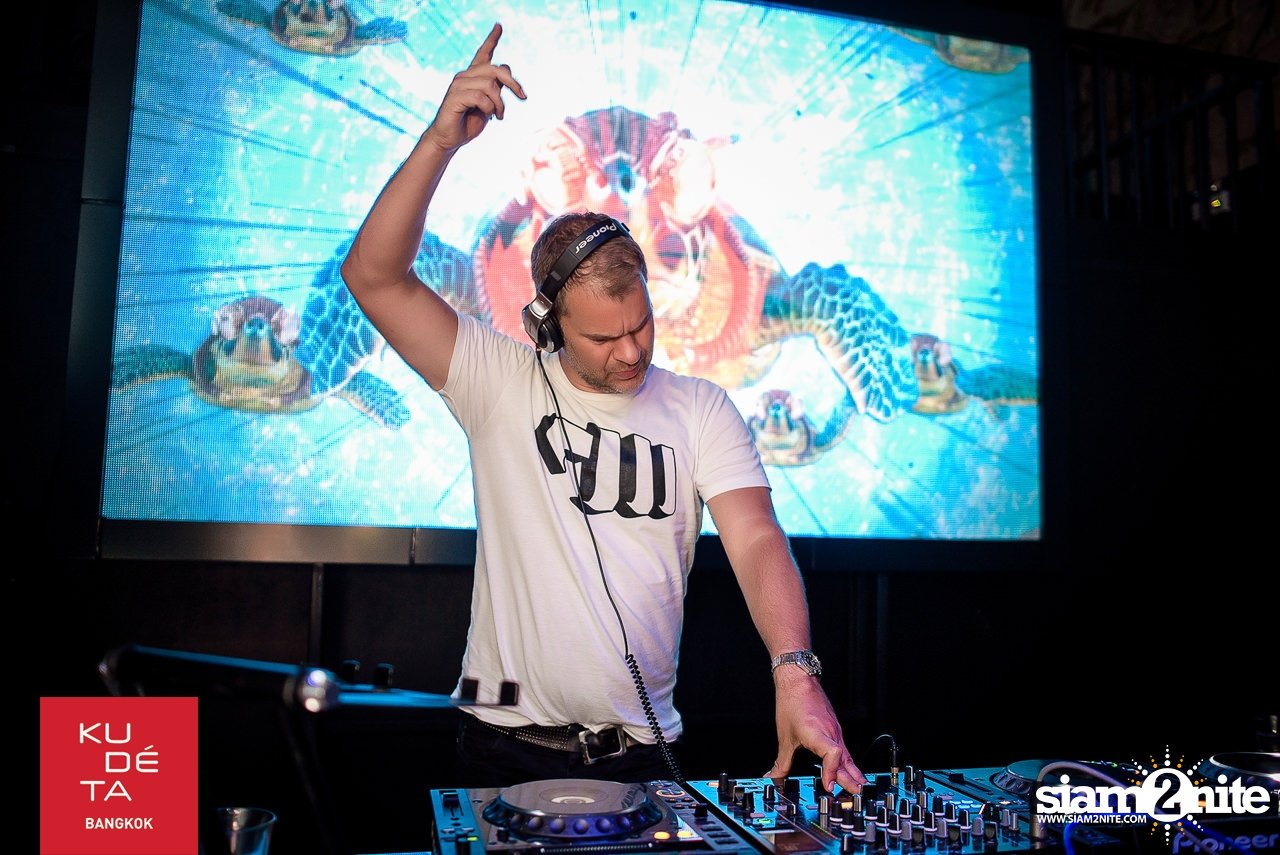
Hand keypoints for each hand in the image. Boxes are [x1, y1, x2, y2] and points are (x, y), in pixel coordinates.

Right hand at [423, 23, 525, 153]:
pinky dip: (490, 108)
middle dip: (513, 83)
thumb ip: (496, 88)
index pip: (483, 53)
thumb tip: (506, 71)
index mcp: (473, 76)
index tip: (499, 26)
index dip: (491, 39)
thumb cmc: (469, 122)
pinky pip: (481, 97)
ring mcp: (458, 85)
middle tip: (522, 97)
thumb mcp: (489, 104)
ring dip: (500, 104)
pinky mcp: (455, 96)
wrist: (450, 139)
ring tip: (498, 116)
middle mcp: (465, 76)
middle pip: (495, 69)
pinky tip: (489, 117)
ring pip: (490, 85)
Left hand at [766, 669, 867, 793]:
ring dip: (854, 773)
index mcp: (818, 734)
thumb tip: (773, 777)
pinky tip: (851, 770)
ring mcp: (835, 731)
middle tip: (856, 796)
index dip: (831, 772)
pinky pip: (845, 750)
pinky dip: (848, 763)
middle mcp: (831, 733)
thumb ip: (781, 762)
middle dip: (851, 780)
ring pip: (847, 756)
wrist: (798, 681)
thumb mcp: (784, 737)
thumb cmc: (792, 703)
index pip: (832, 754)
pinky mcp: (835, 730)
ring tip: (860, 787)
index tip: (828, 786)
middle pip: (845, 760)